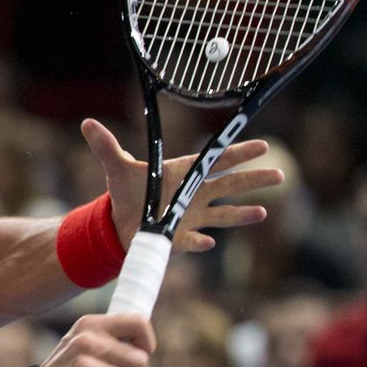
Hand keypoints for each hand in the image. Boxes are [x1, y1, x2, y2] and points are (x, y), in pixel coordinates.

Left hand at [80, 118, 283, 252]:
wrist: (119, 224)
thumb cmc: (126, 192)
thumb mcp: (116, 166)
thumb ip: (105, 145)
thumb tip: (87, 123)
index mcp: (183, 171)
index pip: (216, 160)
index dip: (238, 152)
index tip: (262, 144)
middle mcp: (194, 193)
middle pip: (230, 184)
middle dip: (254, 179)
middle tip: (280, 174)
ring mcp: (192, 216)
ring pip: (223, 213)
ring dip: (242, 213)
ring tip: (263, 212)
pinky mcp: (182, 237)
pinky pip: (194, 240)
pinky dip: (200, 242)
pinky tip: (210, 243)